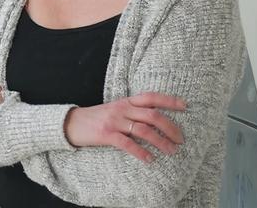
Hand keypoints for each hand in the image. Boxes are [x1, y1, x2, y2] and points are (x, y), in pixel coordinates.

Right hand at [63, 92, 186, 162]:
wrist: (72, 123)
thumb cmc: (97, 118)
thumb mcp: (116, 109)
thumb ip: (133, 112)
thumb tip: (155, 120)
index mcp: (126, 101)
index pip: (151, 97)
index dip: (169, 100)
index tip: (185, 106)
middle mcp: (122, 109)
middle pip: (152, 115)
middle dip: (170, 127)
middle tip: (181, 139)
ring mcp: (114, 121)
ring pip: (143, 130)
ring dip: (160, 141)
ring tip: (171, 151)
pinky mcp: (106, 134)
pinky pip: (127, 144)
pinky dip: (140, 152)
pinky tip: (150, 159)